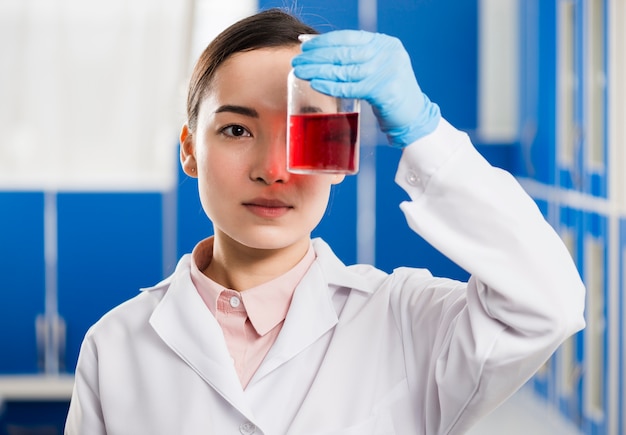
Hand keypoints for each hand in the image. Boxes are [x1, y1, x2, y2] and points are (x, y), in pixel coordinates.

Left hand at [292, 30, 440, 147]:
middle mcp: (388, 53)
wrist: (413, 116)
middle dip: (317, 56)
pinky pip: (350, 87)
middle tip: (298, 61)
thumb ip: (357, 60)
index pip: (349, 37)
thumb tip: (321, 52)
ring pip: (345, 69)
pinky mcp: (384, 91)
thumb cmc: (389, 94)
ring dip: (319, 71)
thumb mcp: (377, 69)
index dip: (325, 41)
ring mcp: (387, 71)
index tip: (306, 46)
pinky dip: (330, 86)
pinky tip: (315, 84)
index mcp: (385, 43)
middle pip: (345, 52)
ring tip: (301, 72)